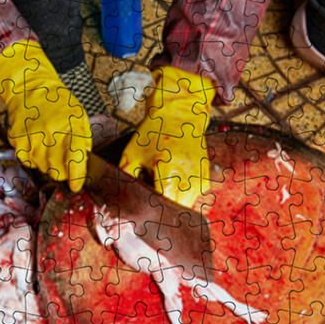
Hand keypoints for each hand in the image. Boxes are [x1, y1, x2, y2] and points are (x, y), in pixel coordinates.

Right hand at [0, 39, 91, 190]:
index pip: (75, 157)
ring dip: (48, 164)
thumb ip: (83, 140)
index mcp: (70, 124)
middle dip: (63, 172)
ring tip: (49, 147)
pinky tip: (37, 145)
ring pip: (42, 168)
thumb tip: (83, 166)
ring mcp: (31, 136)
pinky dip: (33, 158)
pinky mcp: (16, 139)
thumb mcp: (79, 115)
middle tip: (65, 164)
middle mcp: (49, 131)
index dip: (76, 176)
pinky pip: (27, 161)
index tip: (76, 186)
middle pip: (57, 169)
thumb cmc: (57, 102)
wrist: (29, 87)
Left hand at [120, 66, 214, 207]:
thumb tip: (119, 198)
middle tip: (150, 198)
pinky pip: (192, 199)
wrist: (180, 114)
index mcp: (167, 166)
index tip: (142, 206)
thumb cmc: (154, 132)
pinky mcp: (205, 179)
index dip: (150, 208)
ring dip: (172, 204)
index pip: (162, 202)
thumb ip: (125, 177)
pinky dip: (181, 197)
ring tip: (162, 187)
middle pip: (174, 209)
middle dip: (161, 208)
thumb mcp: (132, 153)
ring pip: (185, 207)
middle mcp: (188, 174)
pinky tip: (173, 183)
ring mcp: (199, 177)